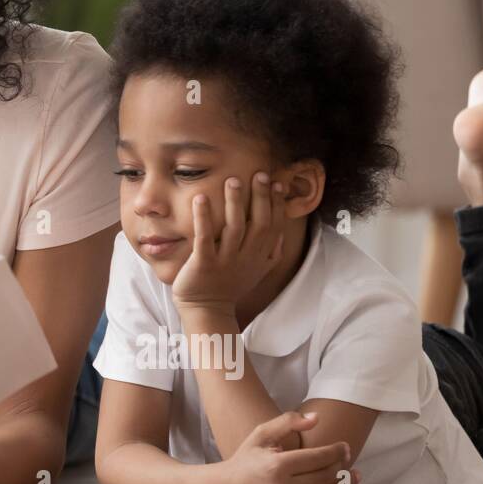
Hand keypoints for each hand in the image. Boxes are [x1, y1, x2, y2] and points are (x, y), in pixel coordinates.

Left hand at [171, 172, 286, 315]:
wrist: (206, 309)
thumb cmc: (230, 285)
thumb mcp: (257, 270)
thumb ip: (270, 252)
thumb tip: (282, 232)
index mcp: (260, 256)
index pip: (273, 226)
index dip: (276, 204)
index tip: (277, 182)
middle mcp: (246, 257)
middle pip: (258, 223)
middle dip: (260, 198)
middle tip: (259, 174)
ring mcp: (225, 260)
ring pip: (234, 227)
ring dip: (234, 203)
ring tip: (232, 180)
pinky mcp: (203, 263)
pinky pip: (205, 238)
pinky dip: (203, 218)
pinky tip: (200, 198)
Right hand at [217, 411, 359, 483]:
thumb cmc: (244, 461)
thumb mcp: (260, 435)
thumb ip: (287, 422)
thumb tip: (315, 418)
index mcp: (278, 465)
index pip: (319, 457)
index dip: (337, 451)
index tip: (344, 446)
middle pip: (326, 476)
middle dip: (342, 466)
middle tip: (347, 458)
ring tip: (355, 476)